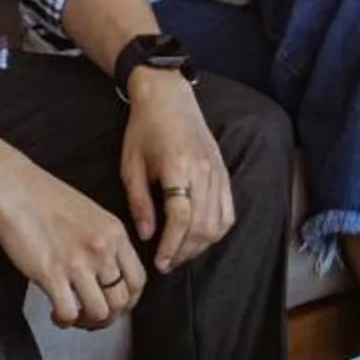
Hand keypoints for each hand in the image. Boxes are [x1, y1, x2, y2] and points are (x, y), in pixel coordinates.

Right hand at [0, 138, 144, 329]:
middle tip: (90, 316)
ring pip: (99, 313)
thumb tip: (109, 275)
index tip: (114, 306)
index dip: (128, 301)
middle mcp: (101, 248)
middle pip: (122, 301)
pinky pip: (68, 313)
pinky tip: (54, 312)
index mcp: (114, 232)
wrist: (13, 185)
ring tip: (73, 316)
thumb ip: (106, 242)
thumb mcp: (91, 214)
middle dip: (108, 317)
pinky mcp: (50, 273)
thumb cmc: (46, 198)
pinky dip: (63, 320)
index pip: (138, 281)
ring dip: (86, 322)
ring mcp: (76, 261)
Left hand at [118, 72, 233, 273]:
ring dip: (201, 245)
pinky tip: (201, 237)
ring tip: (182, 252)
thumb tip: (147, 235)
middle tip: (167, 262)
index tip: (160, 262)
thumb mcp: (131, 165)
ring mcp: (218, 172)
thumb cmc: (144, 129)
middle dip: (185, 251)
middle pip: (202, 226)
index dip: (171, 246)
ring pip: (218, 223)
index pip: (181, 219)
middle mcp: (203, 172)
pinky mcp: (224, 173)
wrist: (168, 97)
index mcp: (178, 167)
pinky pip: (228, 211)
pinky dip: (217, 230)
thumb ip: (139, 202)